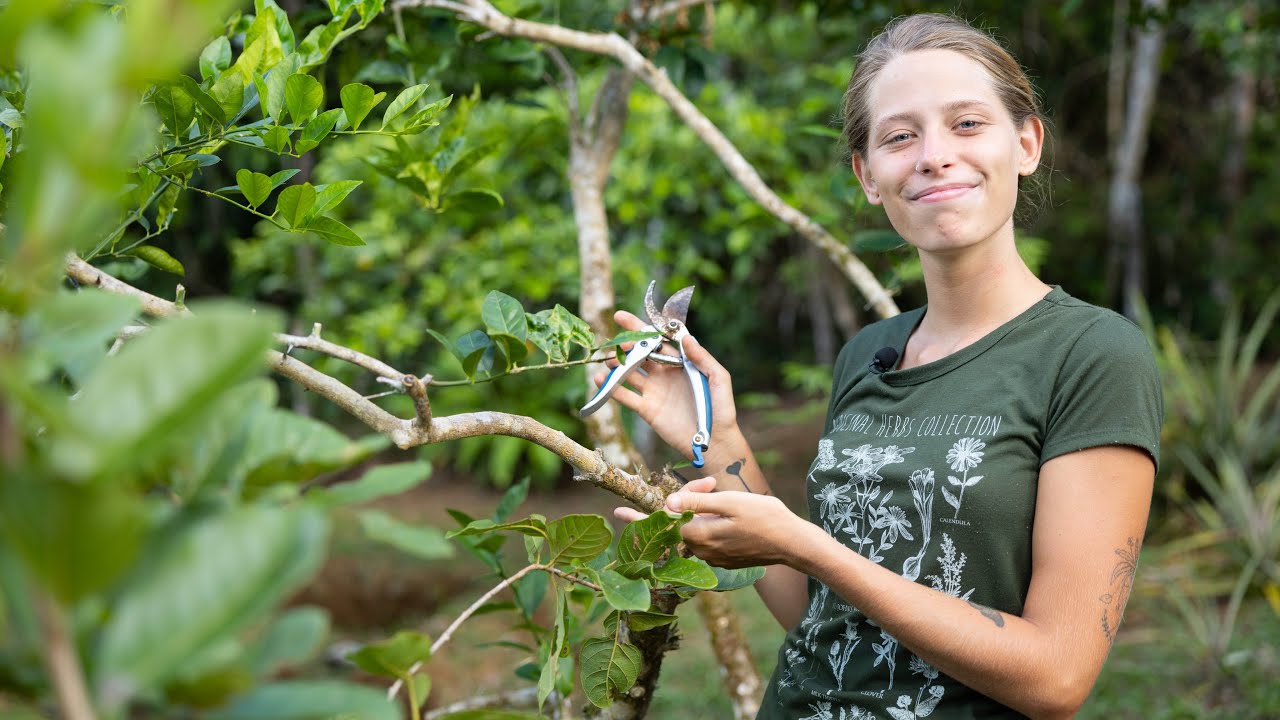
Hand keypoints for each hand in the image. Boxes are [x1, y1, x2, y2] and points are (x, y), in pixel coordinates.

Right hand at [593, 310, 739, 460]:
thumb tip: (686, 338)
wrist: (714, 443)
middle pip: (640, 354)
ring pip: (629, 373)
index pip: (657, 341)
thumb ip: (703, 358)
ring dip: (616, 365)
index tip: (622, 317)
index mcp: (680, 363)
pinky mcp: (647, 409)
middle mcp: (664, 375)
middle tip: (616, 342)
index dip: (640, 329)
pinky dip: (611, 388)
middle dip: (626, 346)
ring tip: (608, 360)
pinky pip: (625, 396)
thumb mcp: (718, 378)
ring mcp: (654, 392)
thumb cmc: (722, 409)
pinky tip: (599, 379)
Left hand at [615, 478, 805, 568]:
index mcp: (700, 536)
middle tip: (709, 483)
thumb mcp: (730, 502)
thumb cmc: (765, 518)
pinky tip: (726, 509)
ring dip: (699, 510)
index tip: (617, 514)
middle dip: (686, 500)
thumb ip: (697, 503)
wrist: (793, 543)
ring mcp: (714, 558)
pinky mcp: (724, 559)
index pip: (661, 526)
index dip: (638, 519)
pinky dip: (709, 521)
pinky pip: (706, 538)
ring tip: (719, 489)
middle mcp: (702, 551)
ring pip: (693, 529)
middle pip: (680, 523)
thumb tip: (669, 502)